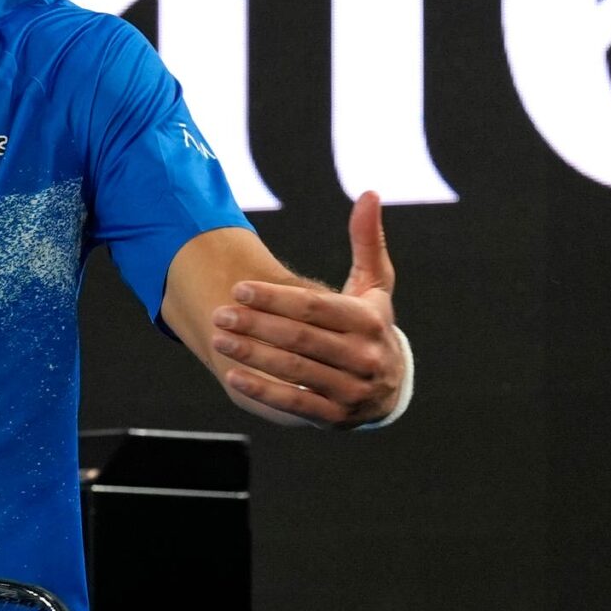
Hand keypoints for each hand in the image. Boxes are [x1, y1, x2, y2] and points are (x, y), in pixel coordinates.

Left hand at [210, 192, 405, 427]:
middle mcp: (364, 357)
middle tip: (220, 313)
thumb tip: (369, 193)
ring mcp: (351, 390)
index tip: (240, 289)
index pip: (315, 307)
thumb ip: (367, 240)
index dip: (275, 298)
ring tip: (220, 338)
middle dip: (256, 324)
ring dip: (252, 354)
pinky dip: (262, 390)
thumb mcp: (375, 285)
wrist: (390, 389)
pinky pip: (294, 404)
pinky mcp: (336, 417)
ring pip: (294, 370)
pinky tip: (233, 375)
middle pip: (300, 338)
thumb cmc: (372, 326)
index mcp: (370, 321)